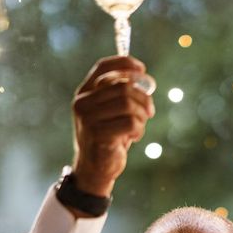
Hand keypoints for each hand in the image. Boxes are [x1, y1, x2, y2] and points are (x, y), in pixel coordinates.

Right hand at [71, 56, 154, 196]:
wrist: (95, 168)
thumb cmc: (108, 137)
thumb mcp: (111, 112)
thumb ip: (120, 94)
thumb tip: (143, 78)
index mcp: (84, 93)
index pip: (103, 67)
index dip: (125, 63)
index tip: (142, 70)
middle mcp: (82, 103)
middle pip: (123, 87)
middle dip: (143, 99)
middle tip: (150, 112)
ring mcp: (88, 118)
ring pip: (128, 104)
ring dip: (142, 116)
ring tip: (140, 127)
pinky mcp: (98, 134)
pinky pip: (130, 122)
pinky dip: (139, 129)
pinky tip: (134, 137)